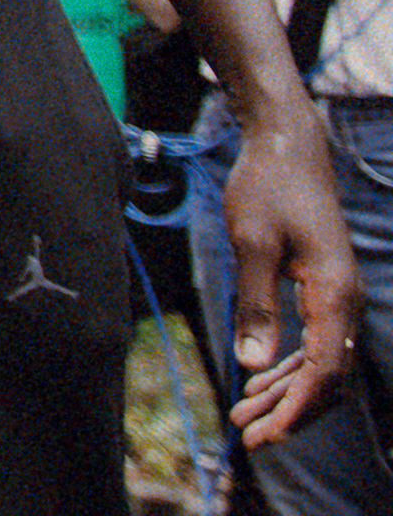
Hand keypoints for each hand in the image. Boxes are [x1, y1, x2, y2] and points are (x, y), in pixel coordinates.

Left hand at [222, 112, 360, 445]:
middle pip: (327, 377)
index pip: (324, 370)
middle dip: (291, 412)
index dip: (297, 408)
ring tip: (244, 416)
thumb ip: (254, 303)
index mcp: (335, 294)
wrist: (288, 149)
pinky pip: (313, 343)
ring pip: (320, 363)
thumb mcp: (251, 243)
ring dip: (285, 393)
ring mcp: (337, 297)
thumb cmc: (267, 188)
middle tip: (250, 439)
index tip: (266, 435)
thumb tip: (251, 362)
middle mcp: (346, 302)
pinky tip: (259, 381)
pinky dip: (288, 367)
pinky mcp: (323, 291)